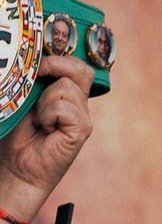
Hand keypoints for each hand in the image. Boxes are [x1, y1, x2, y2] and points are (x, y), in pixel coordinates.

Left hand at [0, 56, 93, 223]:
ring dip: (44, 100)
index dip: (57, 56)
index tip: (35, 65)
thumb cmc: (16, 134)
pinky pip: (65, 107)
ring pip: (67, 87)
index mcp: (66, 94)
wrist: (16, 167)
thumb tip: (31, 58)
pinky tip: (45, 128)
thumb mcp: (23, 98)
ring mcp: (83, 118)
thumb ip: (33, 79)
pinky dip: (49, 114)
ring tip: (38, 119)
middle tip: (34, 80)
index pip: (76, 64)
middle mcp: (78, 104)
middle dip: (53, 66)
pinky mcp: (81, 131)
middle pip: (79, 69)